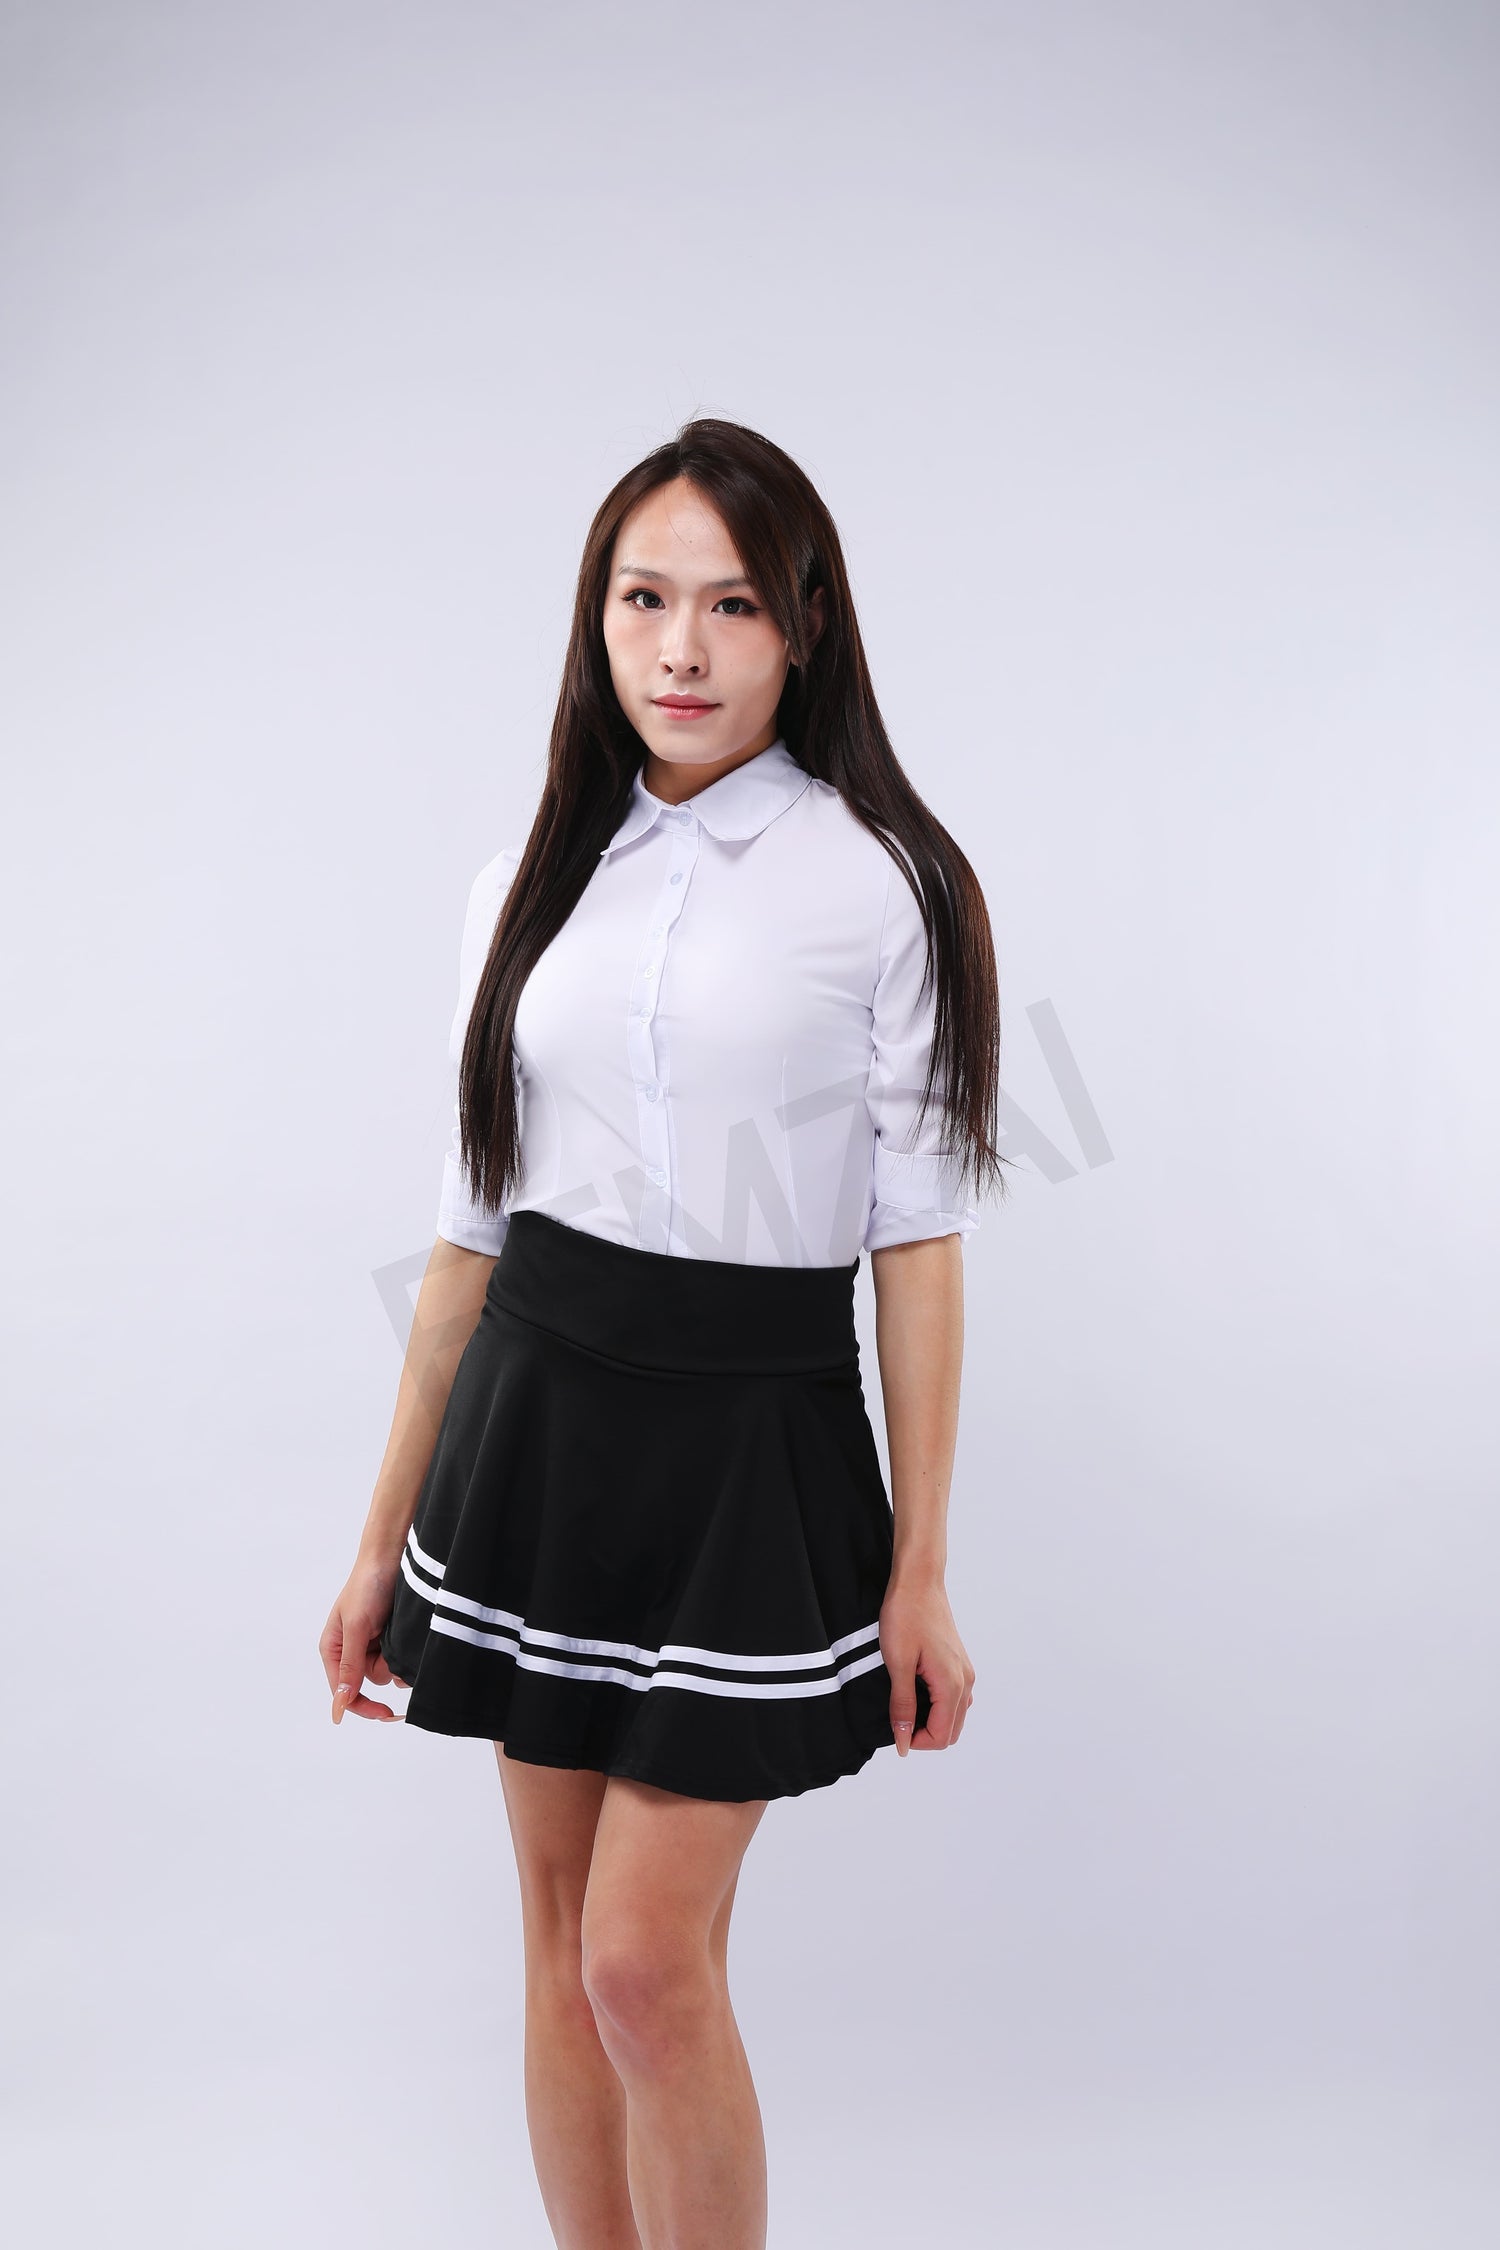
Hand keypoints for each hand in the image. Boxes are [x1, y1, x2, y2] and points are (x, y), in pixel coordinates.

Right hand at [319, 1557, 408, 1723]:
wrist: (394, 1556)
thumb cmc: (368, 1585)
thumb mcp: (357, 1627)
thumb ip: (349, 1667)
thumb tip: (339, 1707)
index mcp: (333, 1649)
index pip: (343, 1692)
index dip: (362, 1706)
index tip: (386, 1714)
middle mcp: (351, 1651)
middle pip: (369, 1684)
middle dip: (384, 1669)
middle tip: (390, 1644)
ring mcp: (372, 1645)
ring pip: (387, 1673)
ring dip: (396, 1657)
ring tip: (396, 1630)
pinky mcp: (390, 1639)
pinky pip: (399, 1660)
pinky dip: (405, 1651)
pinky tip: (404, 1631)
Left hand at [880, 1577, 975, 1755]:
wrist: (918, 1581)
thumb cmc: (906, 1615)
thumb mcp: (897, 1663)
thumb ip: (903, 1706)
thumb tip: (904, 1743)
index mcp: (952, 1684)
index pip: (940, 1736)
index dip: (914, 1741)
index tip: (893, 1729)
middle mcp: (965, 1681)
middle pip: (951, 1732)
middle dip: (924, 1735)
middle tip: (896, 1720)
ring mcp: (964, 1671)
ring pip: (954, 1717)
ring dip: (931, 1722)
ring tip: (904, 1707)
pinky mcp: (958, 1663)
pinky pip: (954, 1699)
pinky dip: (938, 1707)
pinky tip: (916, 1694)